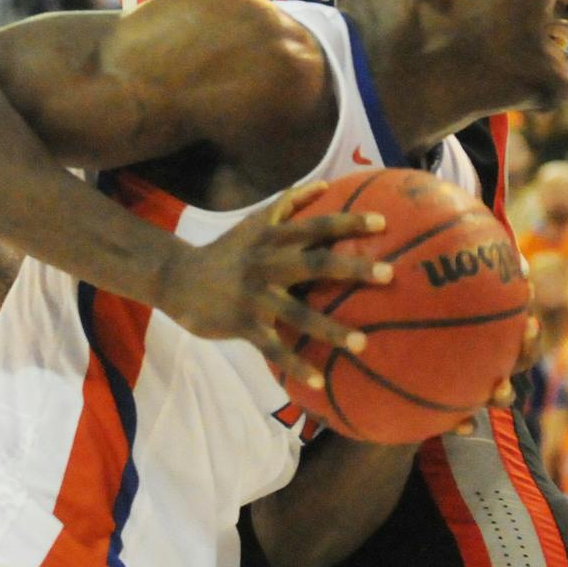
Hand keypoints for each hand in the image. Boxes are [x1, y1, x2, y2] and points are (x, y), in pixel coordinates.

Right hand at [158, 182, 390, 387]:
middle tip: (389, 274)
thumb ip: (290, 203)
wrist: (179, 278)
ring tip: (363, 344)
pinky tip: (318, 383)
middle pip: (315, 264)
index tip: (383, 222)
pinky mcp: (243, 324)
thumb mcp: (255, 221)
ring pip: (298, 313)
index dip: (348, 222)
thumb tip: (326, 183)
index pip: (316, 225)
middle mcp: (267, 263)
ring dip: (331, 329)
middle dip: (353, 269)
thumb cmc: (227, 250)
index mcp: (273, 237)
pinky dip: (295, 365)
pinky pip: (273, 348)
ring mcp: (255, 295)